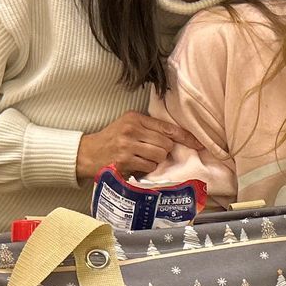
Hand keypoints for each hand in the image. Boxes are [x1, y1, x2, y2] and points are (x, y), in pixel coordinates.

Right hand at [76, 111, 198, 181]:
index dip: (186, 137)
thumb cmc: (111, 140)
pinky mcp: (124, 160)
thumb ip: (150, 129)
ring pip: (159, 156)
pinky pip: (148, 166)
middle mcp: (132, 129)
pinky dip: (147, 168)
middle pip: (166, 143)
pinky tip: (136, 165)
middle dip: (164, 152)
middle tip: (153, 153)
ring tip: (143, 159)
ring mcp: (128, 144)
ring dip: (155, 161)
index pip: (168, 127)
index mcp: (136, 117)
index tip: (199, 144)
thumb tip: (177, 139)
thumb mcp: (129, 127)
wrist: (86, 153)